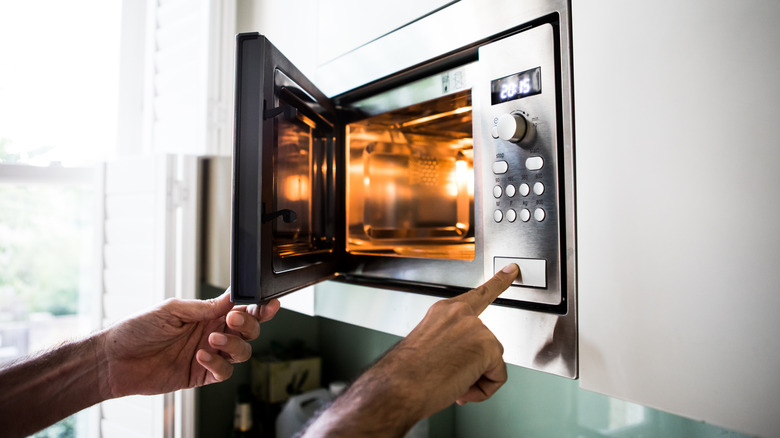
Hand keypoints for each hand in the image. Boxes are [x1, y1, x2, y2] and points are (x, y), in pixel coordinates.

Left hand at [98, 290, 279, 397]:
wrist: (114, 360)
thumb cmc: (136, 330)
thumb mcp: (172, 309)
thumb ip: (204, 307)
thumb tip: (231, 299)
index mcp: (207, 314)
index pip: (241, 308)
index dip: (258, 306)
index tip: (267, 304)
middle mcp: (211, 333)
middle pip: (249, 330)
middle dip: (249, 324)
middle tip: (233, 319)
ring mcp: (209, 355)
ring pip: (242, 352)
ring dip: (233, 344)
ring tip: (212, 340)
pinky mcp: (201, 375)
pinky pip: (224, 372)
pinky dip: (217, 364)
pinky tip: (200, 357)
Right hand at [302, 264, 518, 436]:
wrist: (399, 386)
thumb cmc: (407, 373)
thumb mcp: (428, 347)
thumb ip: (452, 343)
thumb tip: (465, 362)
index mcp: (444, 312)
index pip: (478, 294)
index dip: (499, 282)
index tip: (511, 269)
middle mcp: (460, 314)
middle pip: (487, 344)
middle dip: (474, 366)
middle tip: (448, 376)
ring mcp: (475, 327)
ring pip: (492, 362)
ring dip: (475, 379)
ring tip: (449, 382)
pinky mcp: (488, 345)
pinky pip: (498, 376)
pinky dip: (484, 389)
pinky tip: (462, 386)